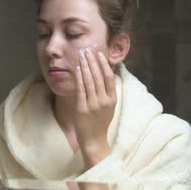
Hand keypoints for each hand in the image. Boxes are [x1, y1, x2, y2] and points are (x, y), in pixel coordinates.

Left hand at [74, 48, 115, 168]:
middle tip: (88, 50)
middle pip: (99, 77)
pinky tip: (78, 69)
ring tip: (82, 55)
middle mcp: (104, 101)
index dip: (104, 64)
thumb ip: (107, 92)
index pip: (109, 78)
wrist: (94, 140)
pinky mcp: (82, 108)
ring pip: (90, 81)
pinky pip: (81, 90)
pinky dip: (80, 78)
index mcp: (112, 99)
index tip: (100, 54)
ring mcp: (93, 105)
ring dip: (85, 66)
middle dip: (92, 61)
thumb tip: (104, 73)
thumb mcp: (109, 106)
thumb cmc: (100, 122)